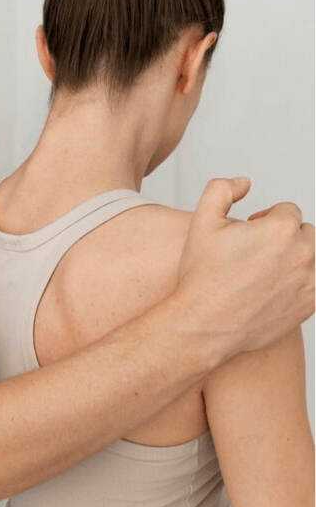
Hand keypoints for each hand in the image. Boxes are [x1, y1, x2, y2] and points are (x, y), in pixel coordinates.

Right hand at [177, 177, 314, 358]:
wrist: (205, 324)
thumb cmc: (202, 276)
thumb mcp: (202, 221)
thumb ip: (222, 189)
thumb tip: (245, 182)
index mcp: (281, 228)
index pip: (288, 211)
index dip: (266, 220)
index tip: (250, 234)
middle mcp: (302, 253)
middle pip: (305, 232)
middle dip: (285, 237)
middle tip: (257, 253)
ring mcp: (310, 281)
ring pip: (313, 258)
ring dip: (297, 258)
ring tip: (267, 270)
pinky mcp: (311, 305)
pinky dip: (302, 282)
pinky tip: (276, 288)